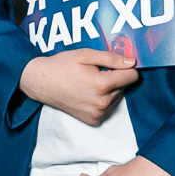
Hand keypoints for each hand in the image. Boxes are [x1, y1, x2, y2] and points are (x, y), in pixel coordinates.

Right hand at [20, 48, 138, 125]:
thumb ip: (112, 58)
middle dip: (115, 78)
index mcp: (103, 85)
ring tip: (90, 83)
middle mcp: (103, 102)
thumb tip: (132, 62)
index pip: (132, 76)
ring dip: (110, 89)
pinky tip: (89, 93)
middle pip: (125, 86)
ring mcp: (98, 114)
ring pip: (118, 97)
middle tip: (96, 73)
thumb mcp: (86, 55)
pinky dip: (103, 99)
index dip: (125, 67)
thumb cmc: (62, 66)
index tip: (113, 64)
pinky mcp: (94, 120)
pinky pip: (109, 107)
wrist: (41, 83)